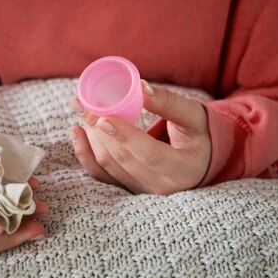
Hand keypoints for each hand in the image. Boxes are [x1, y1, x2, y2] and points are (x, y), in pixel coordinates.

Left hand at [70, 81, 210, 194]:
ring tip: (81, 111)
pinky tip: (76, 133)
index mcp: (183, 169)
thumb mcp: (195, 116)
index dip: (125, 136)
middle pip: (122, 160)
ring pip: (108, 167)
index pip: (150, 154)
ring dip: (90, 138)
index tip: (103, 117)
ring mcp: (142, 190)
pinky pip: (101, 176)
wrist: (200, 160)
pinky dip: (85, 155)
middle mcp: (161, 186)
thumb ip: (169, 103)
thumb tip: (140, 87)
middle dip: (99, 131)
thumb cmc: (199, 134)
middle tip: (83, 104)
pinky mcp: (128, 188)